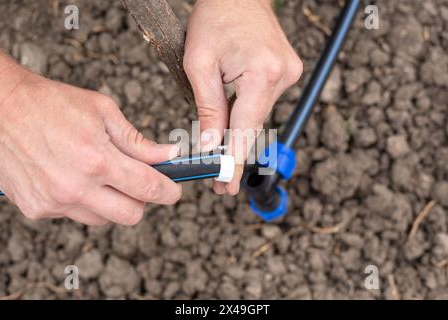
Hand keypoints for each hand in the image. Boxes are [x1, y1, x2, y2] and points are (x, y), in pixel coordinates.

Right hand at [0, 53, 180, 225]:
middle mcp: (76, 187)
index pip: (147, 188)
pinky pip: (75, 215)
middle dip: (142, 200)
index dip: (168, 192)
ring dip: (112, 202)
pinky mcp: (37, 209)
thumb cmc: (51, 103)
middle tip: (138, 181)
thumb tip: (169, 154)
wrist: (0, 108)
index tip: (174, 191)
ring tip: (99, 174)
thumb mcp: (103, 111)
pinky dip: (83, 201)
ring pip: (103, 219)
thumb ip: (138, 141)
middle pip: (131, 215)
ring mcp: (54, 202)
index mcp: (97, 159)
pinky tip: (73, 177)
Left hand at [184, 0, 301, 194]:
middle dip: (234, 152)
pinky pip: (262, 102)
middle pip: (253, 126)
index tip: (228, 186)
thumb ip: (207, 107)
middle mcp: (283, 76)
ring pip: (257, 115)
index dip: (234, 161)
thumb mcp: (199, 63)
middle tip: (221, 181)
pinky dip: (246, 113)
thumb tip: (211, 144)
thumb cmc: (215, 18)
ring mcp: (289, 74)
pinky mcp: (286, 72)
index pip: (246, 129)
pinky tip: (232, 119)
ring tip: (220, 150)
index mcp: (262, 73)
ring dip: (238, 130)